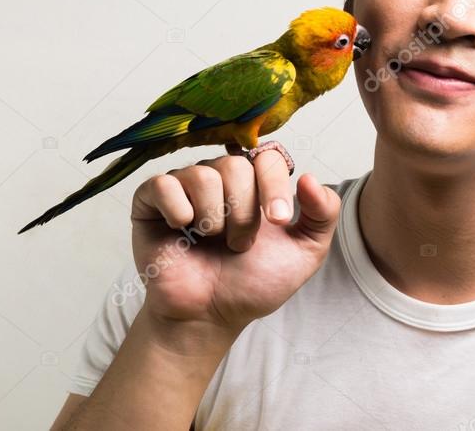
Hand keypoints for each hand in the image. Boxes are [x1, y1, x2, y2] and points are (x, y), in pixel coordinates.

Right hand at [129, 150, 341, 339]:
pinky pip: (163, 184)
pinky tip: (181, 230)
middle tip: (239, 245)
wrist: (210, 316)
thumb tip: (309, 177)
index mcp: (254, 183)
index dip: (273, 187)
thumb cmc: (252, 283)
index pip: (267, 158)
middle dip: (244, 214)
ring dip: (214, 219)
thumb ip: (323, 214)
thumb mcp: (305, 252)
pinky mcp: (150, 201)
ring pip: (202, 175)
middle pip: (235, 166)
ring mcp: (184, 186)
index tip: (278, 222)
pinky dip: (177, 210)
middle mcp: (219, 177)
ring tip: (212, 242)